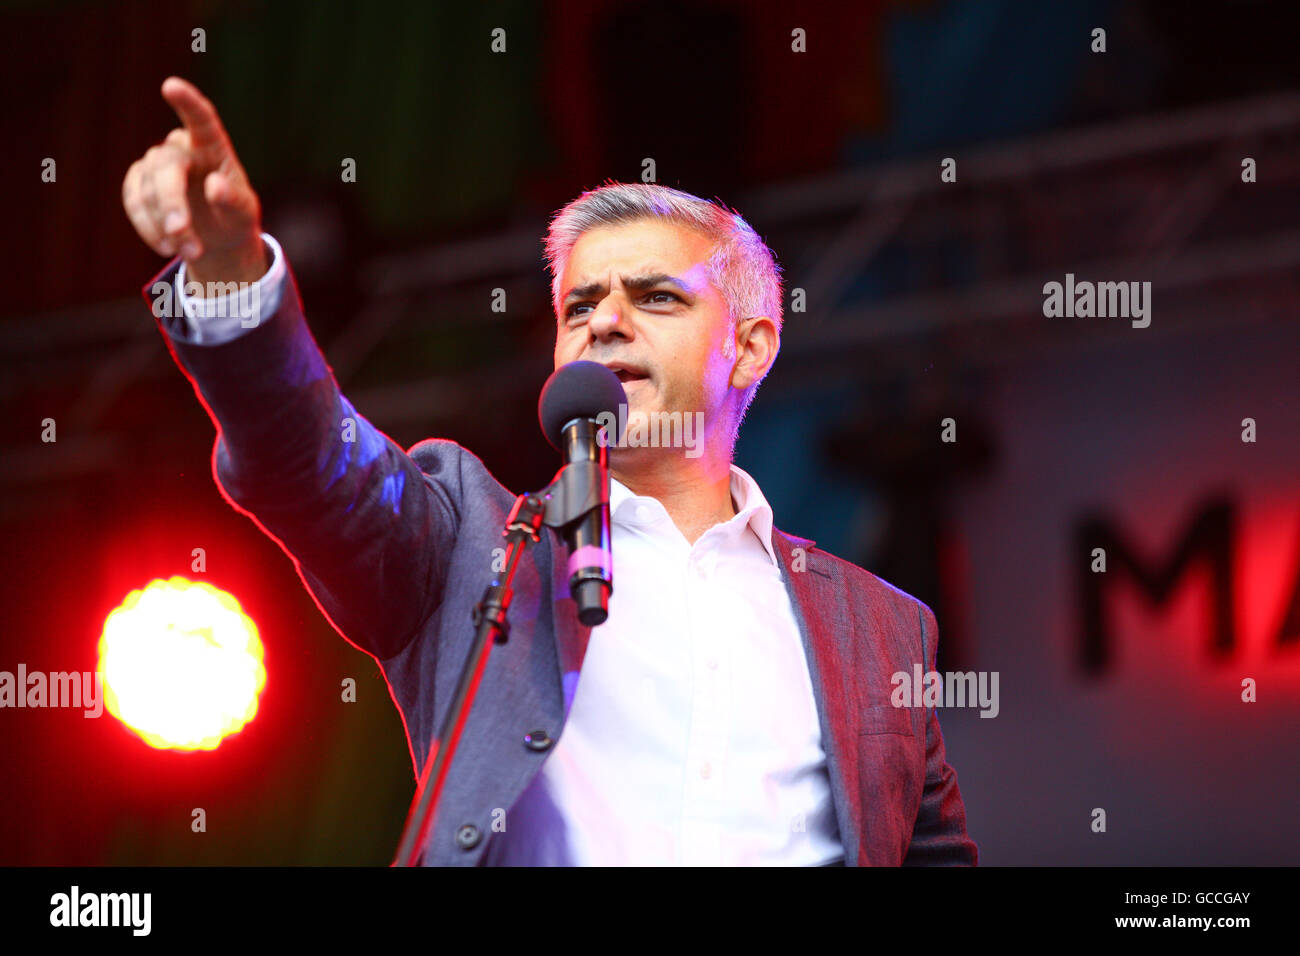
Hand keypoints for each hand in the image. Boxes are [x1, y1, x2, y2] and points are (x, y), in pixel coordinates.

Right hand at [122, 76, 265, 285]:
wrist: (217, 236)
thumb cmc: (234, 216)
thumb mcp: (243, 213)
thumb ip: (233, 200)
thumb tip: (214, 186)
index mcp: (213, 147)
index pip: (201, 120)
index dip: (187, 103)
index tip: (171, 86)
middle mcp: (181, 148)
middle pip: (165, 168)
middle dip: (172, 206)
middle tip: (185, 239)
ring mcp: (156, 164)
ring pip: (146, 189)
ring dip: (164, 226)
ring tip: (190, 252)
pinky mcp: (138, 182)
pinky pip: (133, 201)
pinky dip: (148, 227)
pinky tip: (166, 247)